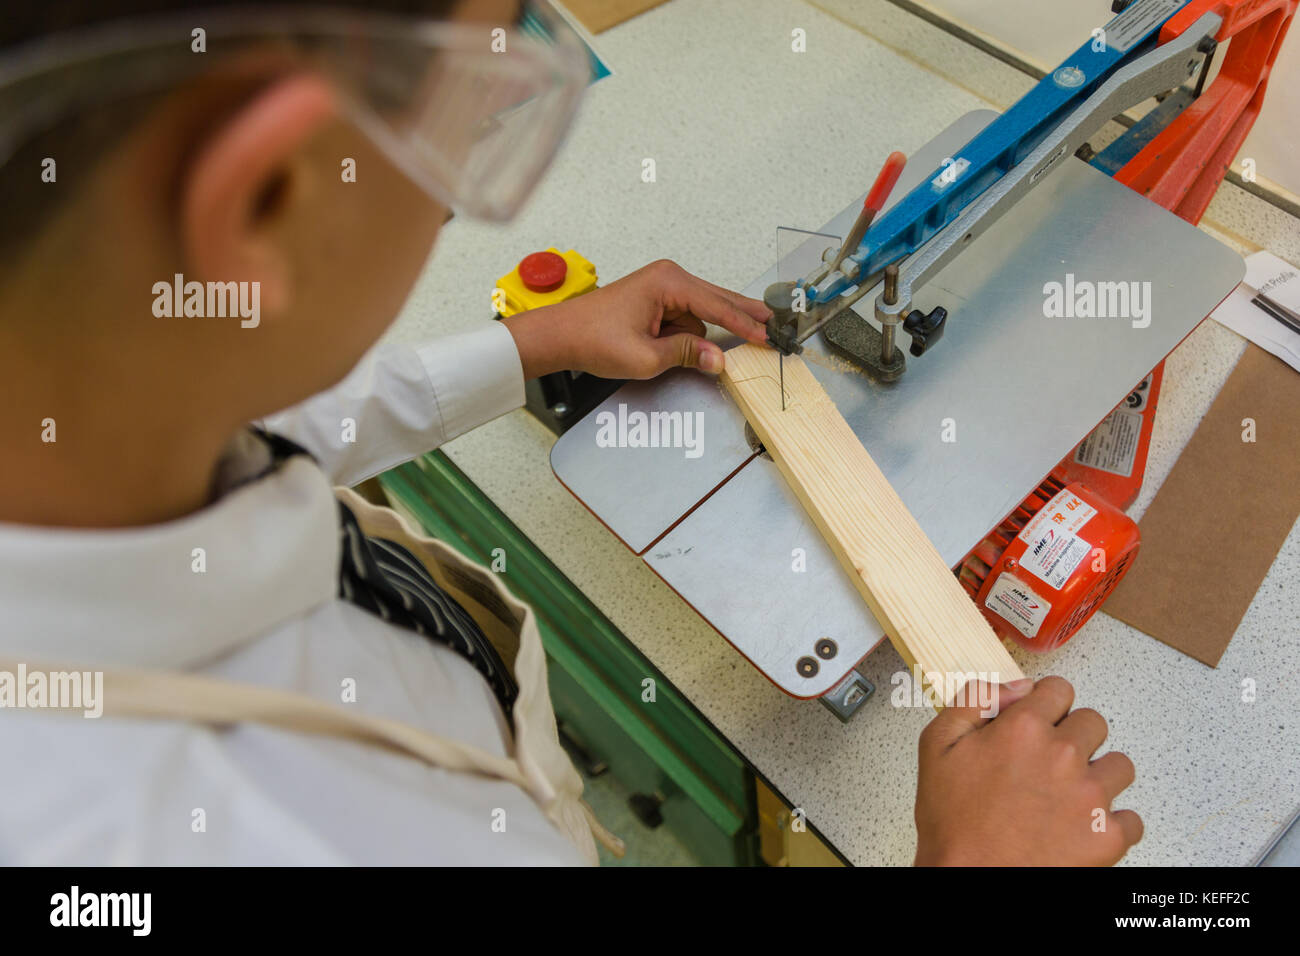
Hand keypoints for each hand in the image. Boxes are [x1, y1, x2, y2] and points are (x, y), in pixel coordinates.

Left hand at [501, 259, 770, 379]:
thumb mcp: (645, 357)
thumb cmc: (593, 339)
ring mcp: (663, 287)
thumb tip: (719, 359)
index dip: (745, 325)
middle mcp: (669, 277)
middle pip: (718, 300)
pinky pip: (685, 318)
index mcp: (668, 283)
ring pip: (700, 314)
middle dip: (743, 317)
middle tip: (775, 326)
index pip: (717, 306)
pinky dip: (688, 335)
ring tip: (686, 352)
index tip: (768, 336)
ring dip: (701, 336)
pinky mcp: (656, 299)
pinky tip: (677, 349)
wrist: (561, 335)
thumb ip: (686, 355)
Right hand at [914, 676, 1141, 865]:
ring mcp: (1091, 796)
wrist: (969, 880)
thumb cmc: (952, 822)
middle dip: (1073, 737)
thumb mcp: (937, 745)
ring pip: (1119, 765)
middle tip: (1048, 764)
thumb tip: (1016, 686)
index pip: (1059, 690)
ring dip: (1098, 776)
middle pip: (1093, 722)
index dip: (1046, 704)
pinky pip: (1132, 818)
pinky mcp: (1108, 836)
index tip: (1040, 723)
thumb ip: (974, 700)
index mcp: (1022, 728)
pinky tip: (1082, 828)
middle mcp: (1063, 755)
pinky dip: (1112, 824)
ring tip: (1069, 796)